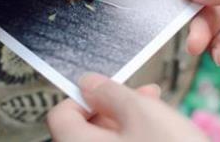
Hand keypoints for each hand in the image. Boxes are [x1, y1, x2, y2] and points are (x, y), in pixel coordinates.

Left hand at [47, 73, 207, 141]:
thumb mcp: (142, 112)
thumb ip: (109, 92)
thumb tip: (87, 83)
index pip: (61, 114)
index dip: (85, 96)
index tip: (109, 90)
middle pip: (84, 127)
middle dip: (114, 106)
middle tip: (145, 94)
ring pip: (105, 141)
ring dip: (128, 121)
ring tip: (158, 111)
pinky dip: (134, 139)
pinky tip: (158, 132)